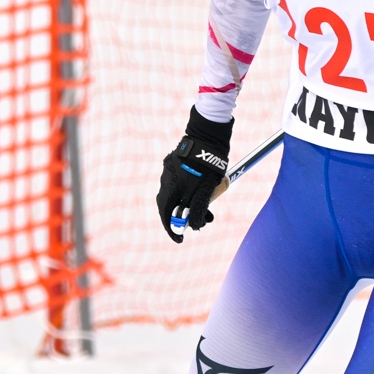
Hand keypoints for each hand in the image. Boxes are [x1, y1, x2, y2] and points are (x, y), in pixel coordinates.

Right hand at [157, 110, 232, 242]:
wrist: (209, 134)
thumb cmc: (208, 164)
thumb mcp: (205, 191)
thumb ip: (198, 210)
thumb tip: (194, 226)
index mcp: (170, 186)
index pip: (165, 214)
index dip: (172, 229)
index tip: (180, 239)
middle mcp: (166, 178)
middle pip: (171, 204)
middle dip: (184, 216)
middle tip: (200, 222)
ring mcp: (170, 168)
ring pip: (178, 192)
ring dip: (190, 203)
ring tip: (208, 207)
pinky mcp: (177, 161)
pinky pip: (180, 182)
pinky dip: (189, 191)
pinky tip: (202, 190)